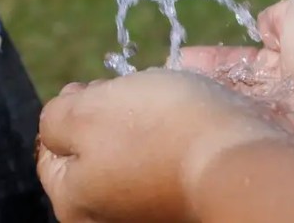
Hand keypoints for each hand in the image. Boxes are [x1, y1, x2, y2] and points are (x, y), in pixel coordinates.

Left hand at [36, 68, 293, 222]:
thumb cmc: (159, 131)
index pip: (51, 151)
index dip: (69, 108)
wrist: (242, 159)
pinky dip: (175, 138)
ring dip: (145, 123)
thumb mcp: (85, 112)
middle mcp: (110, 218)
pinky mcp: (186, 202)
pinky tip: (189, 122)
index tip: (94, 85)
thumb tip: (57, 121)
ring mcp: (150, 212)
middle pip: (94, 152)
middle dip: (109, 115)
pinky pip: (169, 161)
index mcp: (74, 203)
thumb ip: (54, 117)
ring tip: (166, 103)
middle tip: (132, 92)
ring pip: (134, 153)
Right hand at [180, 0, 293, 163]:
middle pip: (244, 83)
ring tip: (170, 93)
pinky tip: (188, 113)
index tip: (188, 55)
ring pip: (243, 104)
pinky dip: (222, 118)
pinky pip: (249, 126)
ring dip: (210, 98)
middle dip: (209, 79)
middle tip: (172, 76)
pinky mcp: (288, 138)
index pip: (256, 52)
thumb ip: (283, 14)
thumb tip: (266, 23)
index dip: (223, 56)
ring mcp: (293, 111)